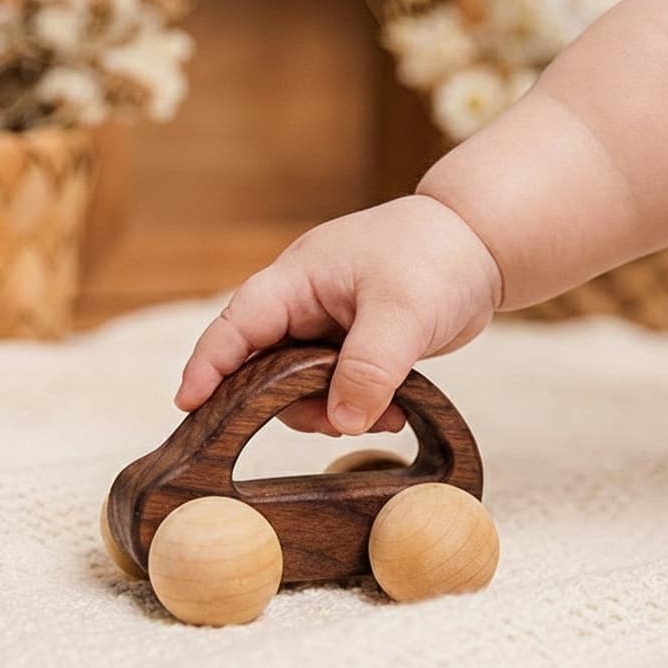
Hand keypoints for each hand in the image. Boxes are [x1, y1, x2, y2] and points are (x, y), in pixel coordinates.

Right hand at [174, 194, 501, 434]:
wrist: (481, 246)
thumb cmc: (435, 256)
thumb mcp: (402, 313)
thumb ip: (368, 368)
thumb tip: (341, 421)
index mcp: (297, 281)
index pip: (238, 325)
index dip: (208, 365)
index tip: (186, 405)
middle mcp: (303, 303)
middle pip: (264, 365)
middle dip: (290, 401)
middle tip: (331, 422)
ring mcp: (327, 325)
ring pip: (301, 384)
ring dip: (334, 408)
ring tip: (385, 414)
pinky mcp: (352, 344)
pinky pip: (336, 385)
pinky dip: (358, 404)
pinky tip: (395, 410)